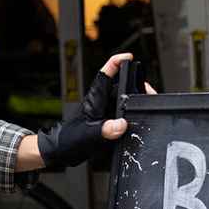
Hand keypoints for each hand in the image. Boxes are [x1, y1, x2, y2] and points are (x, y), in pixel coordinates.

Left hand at [36, 53, 155, 168]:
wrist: (61, 151)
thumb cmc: (68, 139)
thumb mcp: (87, 135)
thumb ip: (104, 130)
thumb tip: (121, 125)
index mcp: (95, 99)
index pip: (105, 74)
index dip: (117, 62)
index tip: (129, 57)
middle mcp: (101, 103)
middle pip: (120, 87)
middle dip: (135, 85)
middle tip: (147, 92)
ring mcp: (104, 113)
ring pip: (123, 101)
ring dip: (134, 102)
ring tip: (145, 105)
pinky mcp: (107, 123)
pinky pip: (122, 115)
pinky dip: (131, 116)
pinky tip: (136, 122)